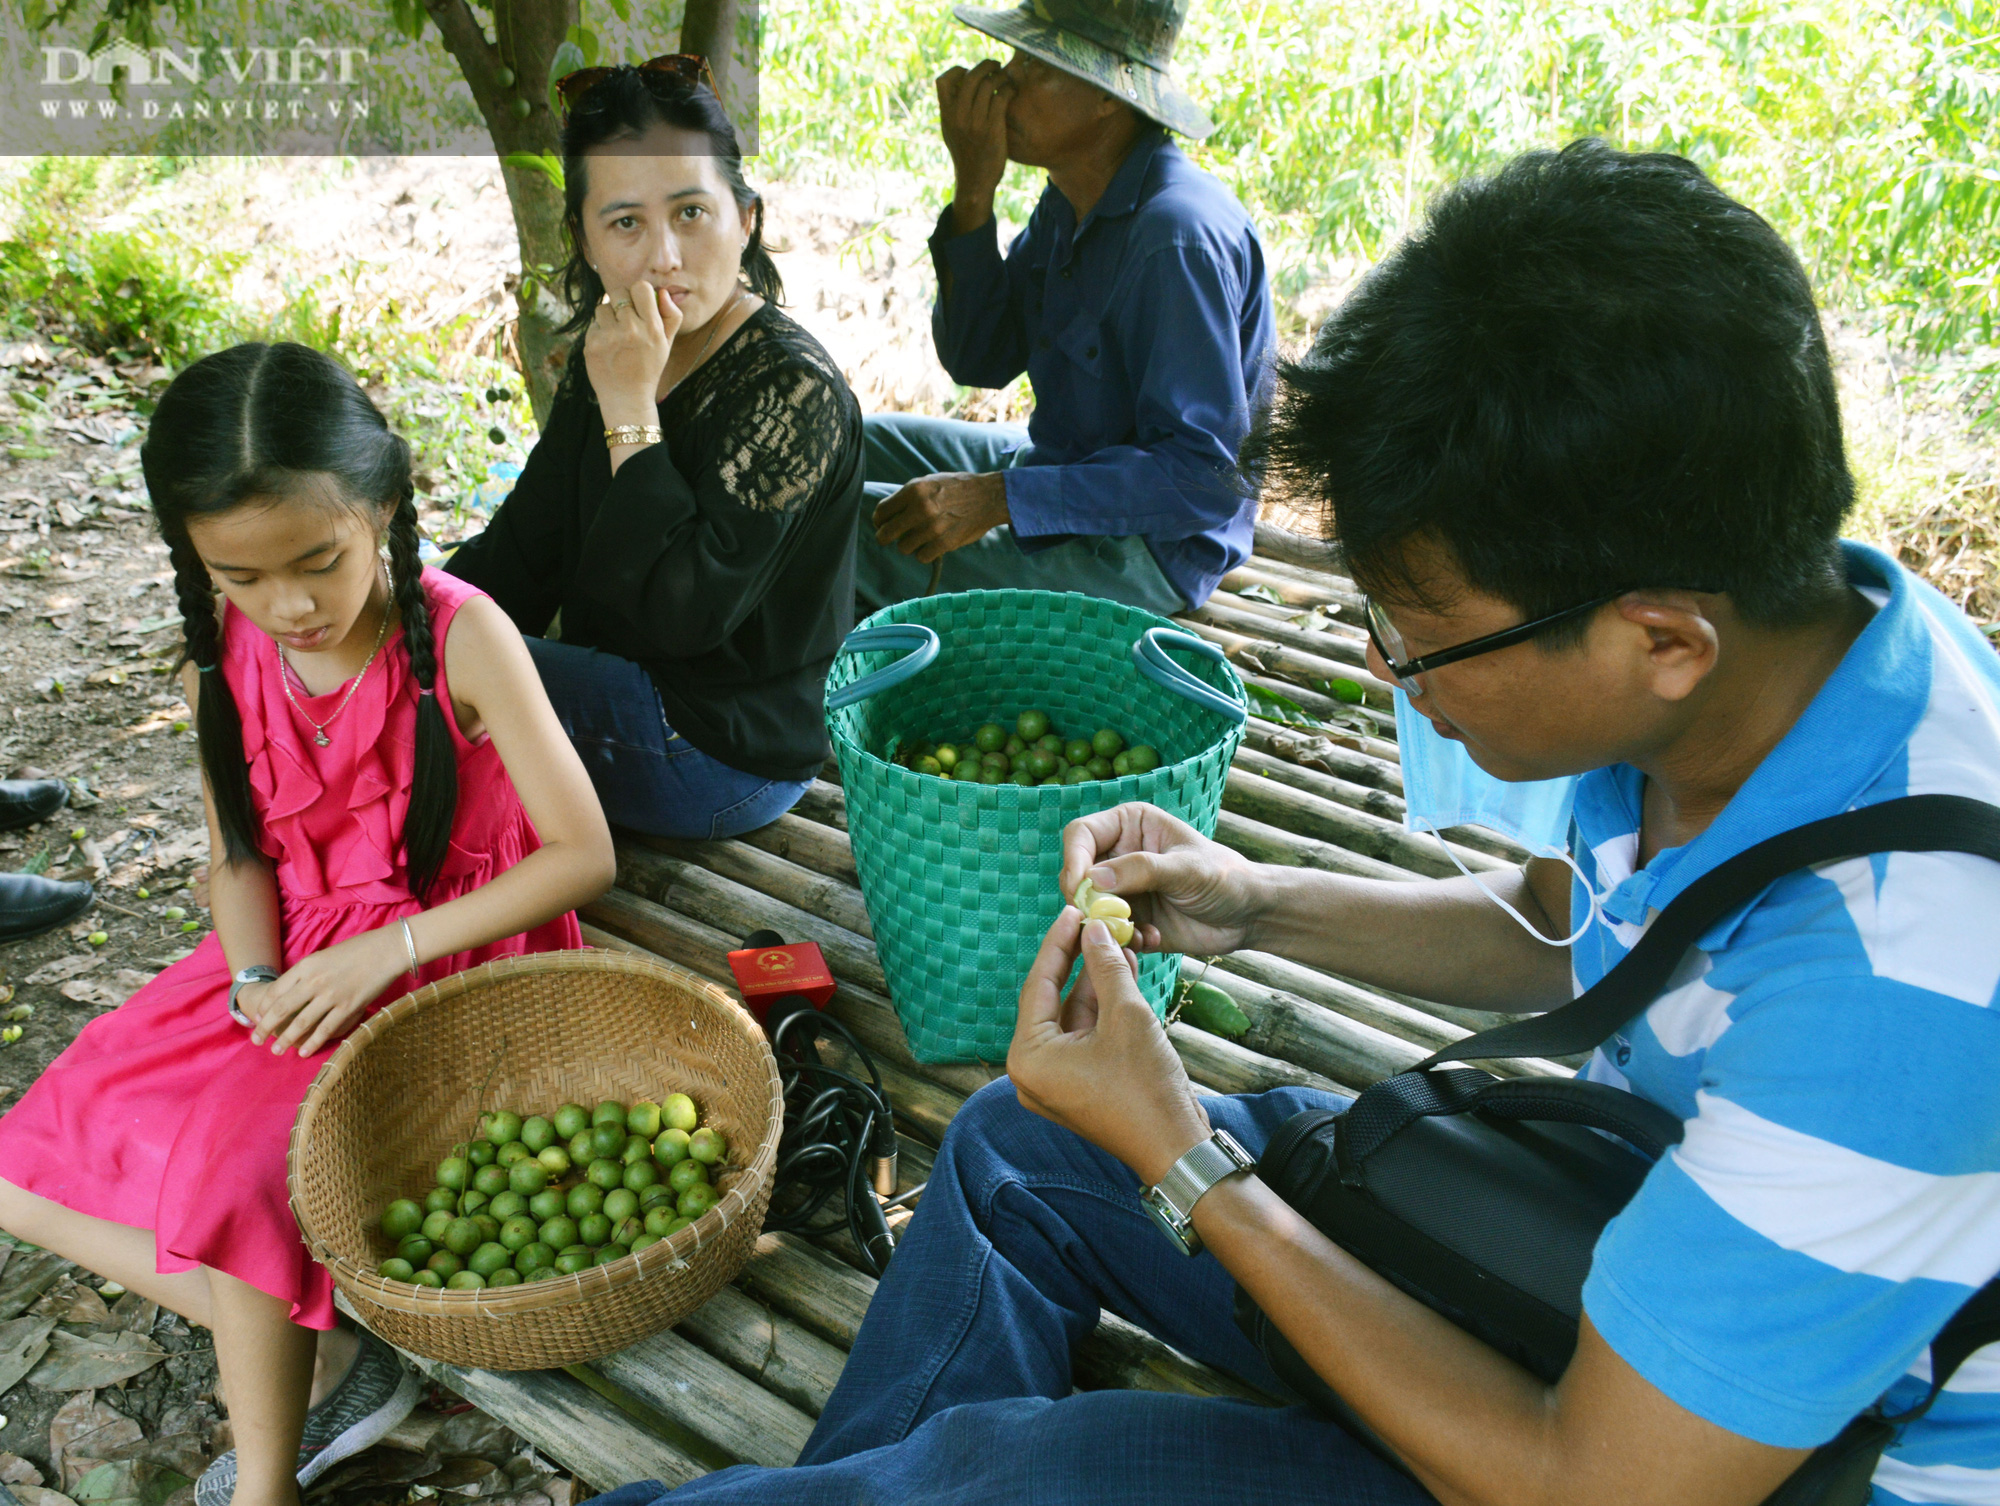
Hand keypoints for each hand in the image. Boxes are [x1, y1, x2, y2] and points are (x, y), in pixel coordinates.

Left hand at [248, 927, 409, 1056]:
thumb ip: (307, 973)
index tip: (258, 1019)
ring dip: (286, 1039)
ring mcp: (331, 995)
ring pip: (301, 1023)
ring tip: (276, 1050)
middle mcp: (314, 981)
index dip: (264, 1008)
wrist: (386, 950)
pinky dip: (312, 1043)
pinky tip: (303, 1052)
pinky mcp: (348, 1007)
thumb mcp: (324, 956)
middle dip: (265, 1027)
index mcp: (306, 966)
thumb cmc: (357, 950)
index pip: (275, 991)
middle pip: (282, 1009)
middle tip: (256, 1040)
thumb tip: (293, 991)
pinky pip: (325, 1029)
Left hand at [583, 279, 682, 422]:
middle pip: (618, 292)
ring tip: (616, 336)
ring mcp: (609, 337)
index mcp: (652, 328)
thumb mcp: (667, 344)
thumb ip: (671, 316)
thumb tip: (663, 292)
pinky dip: (599, 332)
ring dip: (608, 318)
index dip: (639, 293)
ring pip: (602, 307)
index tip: (638, 303)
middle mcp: (630, 330)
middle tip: (625, 319)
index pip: (641, 287)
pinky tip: (607, 348)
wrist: (627, 398)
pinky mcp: (592, 344)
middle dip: (621, 302)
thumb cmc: (648, 368)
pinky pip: (593, 324)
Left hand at [872, 472, 1008, 562]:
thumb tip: (886, 515)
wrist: (988, 497)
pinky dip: (924, 553)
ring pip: (903, 548)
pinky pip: (921, 557)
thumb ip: (907, 497)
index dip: (879, 521)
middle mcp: (921, 508)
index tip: (882, 524)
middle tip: (891, 538)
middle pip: (886, 534)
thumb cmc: (956, 488)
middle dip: (885, 537)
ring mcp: (932, 527)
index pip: (881, 512)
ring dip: (909, 545)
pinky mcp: (945, 543)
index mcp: (914, 490)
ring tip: (920, 537)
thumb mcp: (928, 482)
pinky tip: (931, 545)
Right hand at [936, 59, 1011, 232]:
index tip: (969, 72)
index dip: (958, 70)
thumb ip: (951, 109)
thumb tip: (957, 85)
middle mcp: (958, 116)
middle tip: (996, 65)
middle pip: (971, 77)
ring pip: (988, 85)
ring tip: (1006, 78)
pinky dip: (1008, 89)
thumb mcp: (950, 131)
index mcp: (946, 115)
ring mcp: (975, 123)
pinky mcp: (993, 129)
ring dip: (1000, 76)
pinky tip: (1011, 91)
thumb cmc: (966, 154)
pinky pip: (1001, 98)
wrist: (975, 182)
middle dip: (986, 65)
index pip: (943, 80)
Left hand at [1009, 908, 1210, 1184]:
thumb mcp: (1126, 1015)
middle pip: (1052, 1000)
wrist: (1177, 1147)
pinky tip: (1121, 973)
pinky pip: (1084, 1036)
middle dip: (1077, 960)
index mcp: (1028, 1057)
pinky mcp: (1078, 1085)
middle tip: (1092, 921)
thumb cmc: (1146, 1086)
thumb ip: (1105, 967)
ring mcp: (1054, 1081)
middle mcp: (1031, 1071)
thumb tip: (1094, 929)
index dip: (1058, 943)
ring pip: (1071, 1016)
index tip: (1072, 911)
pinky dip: (1101, 1009)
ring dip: (1094, 982)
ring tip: (1116, 941)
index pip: (1037, 985)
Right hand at [1058, 803, 1267, 956]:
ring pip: (1087, 907)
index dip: (1073, 859)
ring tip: (1138, 932)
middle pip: (1076, 873)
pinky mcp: (1127, 919)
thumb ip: (1141, 869)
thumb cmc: (1223, 877)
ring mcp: (1121, 889)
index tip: (1079, 888)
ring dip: (1106, 924)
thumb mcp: (1186, 869)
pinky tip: (1152, 939)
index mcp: (1129, 825)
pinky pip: (1105, 932)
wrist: (1247, 915)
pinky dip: (1122, 940)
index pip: (1081, 834)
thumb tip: (1093, 878)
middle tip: (1106, 918)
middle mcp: (1118, 854)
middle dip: (1087, 899)